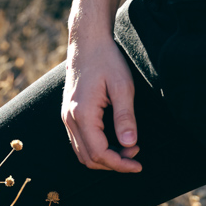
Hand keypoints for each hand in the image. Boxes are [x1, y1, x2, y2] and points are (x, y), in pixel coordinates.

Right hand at [61, 34, 140, 170]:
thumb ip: (125, 116)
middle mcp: (70, 118)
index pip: (99, 153)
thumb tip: (130, 144)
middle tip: (136, 154)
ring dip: (104, 157)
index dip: (120, 164)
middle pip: (88, 158)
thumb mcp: (122, 86)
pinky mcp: (69, 112)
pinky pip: (79, 141)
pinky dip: (95, 148)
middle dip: (113, 163)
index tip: (138, 164)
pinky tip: (113, 140)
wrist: (87, 41)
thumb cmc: (106, 60)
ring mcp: (66, 116)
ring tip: (127, 147)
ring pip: (82, 152)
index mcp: (82, 113)